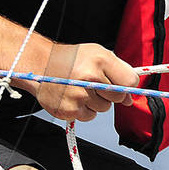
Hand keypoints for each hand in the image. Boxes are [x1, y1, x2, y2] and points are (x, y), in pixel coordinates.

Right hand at [20, 42, 138, 123]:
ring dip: (95, 102)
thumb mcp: (96, 54)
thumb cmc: (69, 59)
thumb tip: (129, 99)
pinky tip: (73, 97)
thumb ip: (117, 72)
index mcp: (99, 59)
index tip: (118, 83)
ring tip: (80, 89)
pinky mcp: (70, 110)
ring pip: (104, 108)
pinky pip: (90, 116)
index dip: (126, 84)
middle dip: (110, 93)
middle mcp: (89, 77)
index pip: (130, 81)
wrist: (38, 65)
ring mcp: (79, 95)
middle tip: (93, 84)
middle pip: (118, 97)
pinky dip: (84, 109)